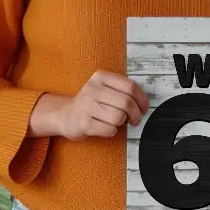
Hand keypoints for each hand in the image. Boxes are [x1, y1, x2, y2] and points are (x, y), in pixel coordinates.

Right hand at [30, 70, 149, 140]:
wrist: (65, 115)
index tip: (144, 108)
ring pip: (119, 117)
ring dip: (122, 123)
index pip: (130, 86)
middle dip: (136, 114)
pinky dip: (112, 131)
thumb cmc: (91, 103)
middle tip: (135, 120)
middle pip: (126, 102)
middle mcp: (92, 89)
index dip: (142, 99)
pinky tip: (106, 127)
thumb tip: (143, 104)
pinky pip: (109, 129)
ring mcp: (86, 105)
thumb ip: (123, 91)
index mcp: (101, 77)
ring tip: (116, 122)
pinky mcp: (83, 123)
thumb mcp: (105, 89)